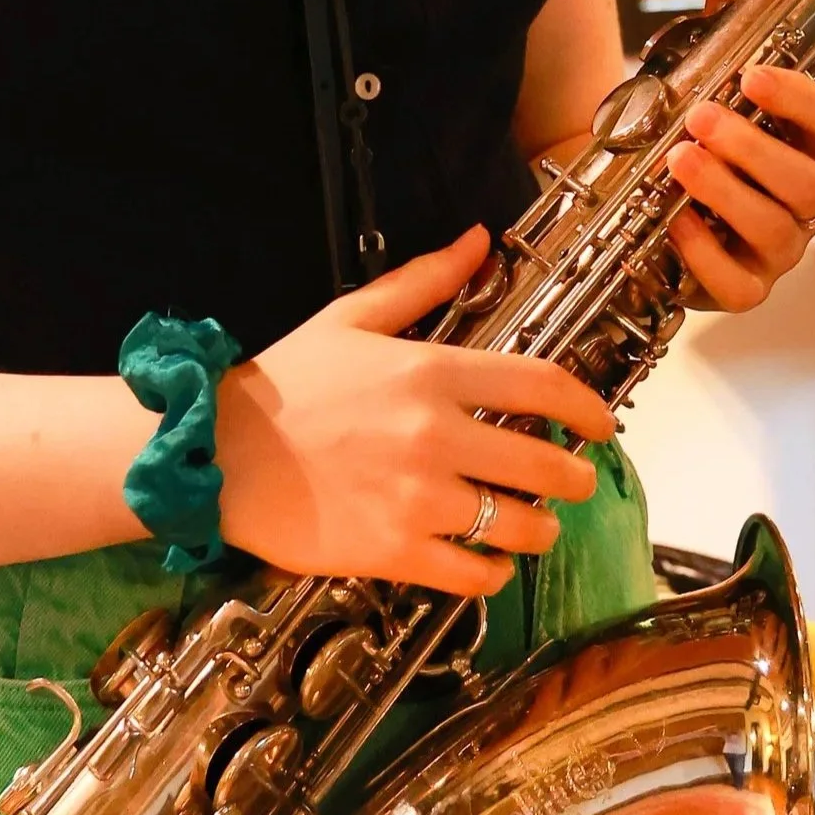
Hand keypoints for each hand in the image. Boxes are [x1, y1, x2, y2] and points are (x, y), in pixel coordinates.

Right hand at [216, 226, 614, 597]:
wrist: (213, 455)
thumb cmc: (282, 387)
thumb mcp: (351, 318)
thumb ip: (423, 281)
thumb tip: (477, 240)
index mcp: (430, 372)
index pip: (541, 386)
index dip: (587, 407)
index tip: (601, 424)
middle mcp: (433, 435)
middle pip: (544, 463)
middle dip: (574, 478)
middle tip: (576, 482)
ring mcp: (416, 498)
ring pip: (518, 525)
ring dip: (540, 529)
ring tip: (536, 527)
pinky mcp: (392, 551)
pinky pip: (472, 574)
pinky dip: (493, 572)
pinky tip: (490, 563)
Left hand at [661, 0, 814, 314]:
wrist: (633, 189)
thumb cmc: (692, 125)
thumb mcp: (705, 59)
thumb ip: (729, 2)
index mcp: (809, 142)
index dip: (805, 99)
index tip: (754, 73)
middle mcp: (805, 197)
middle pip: (811, 183)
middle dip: (755, 148)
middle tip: (700, 117)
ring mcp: (777, 247)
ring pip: (778, 230)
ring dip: (727, 192)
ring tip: (678, 160)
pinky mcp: (741, 285)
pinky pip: (742, 286)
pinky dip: (707, 256)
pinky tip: (674, 223)